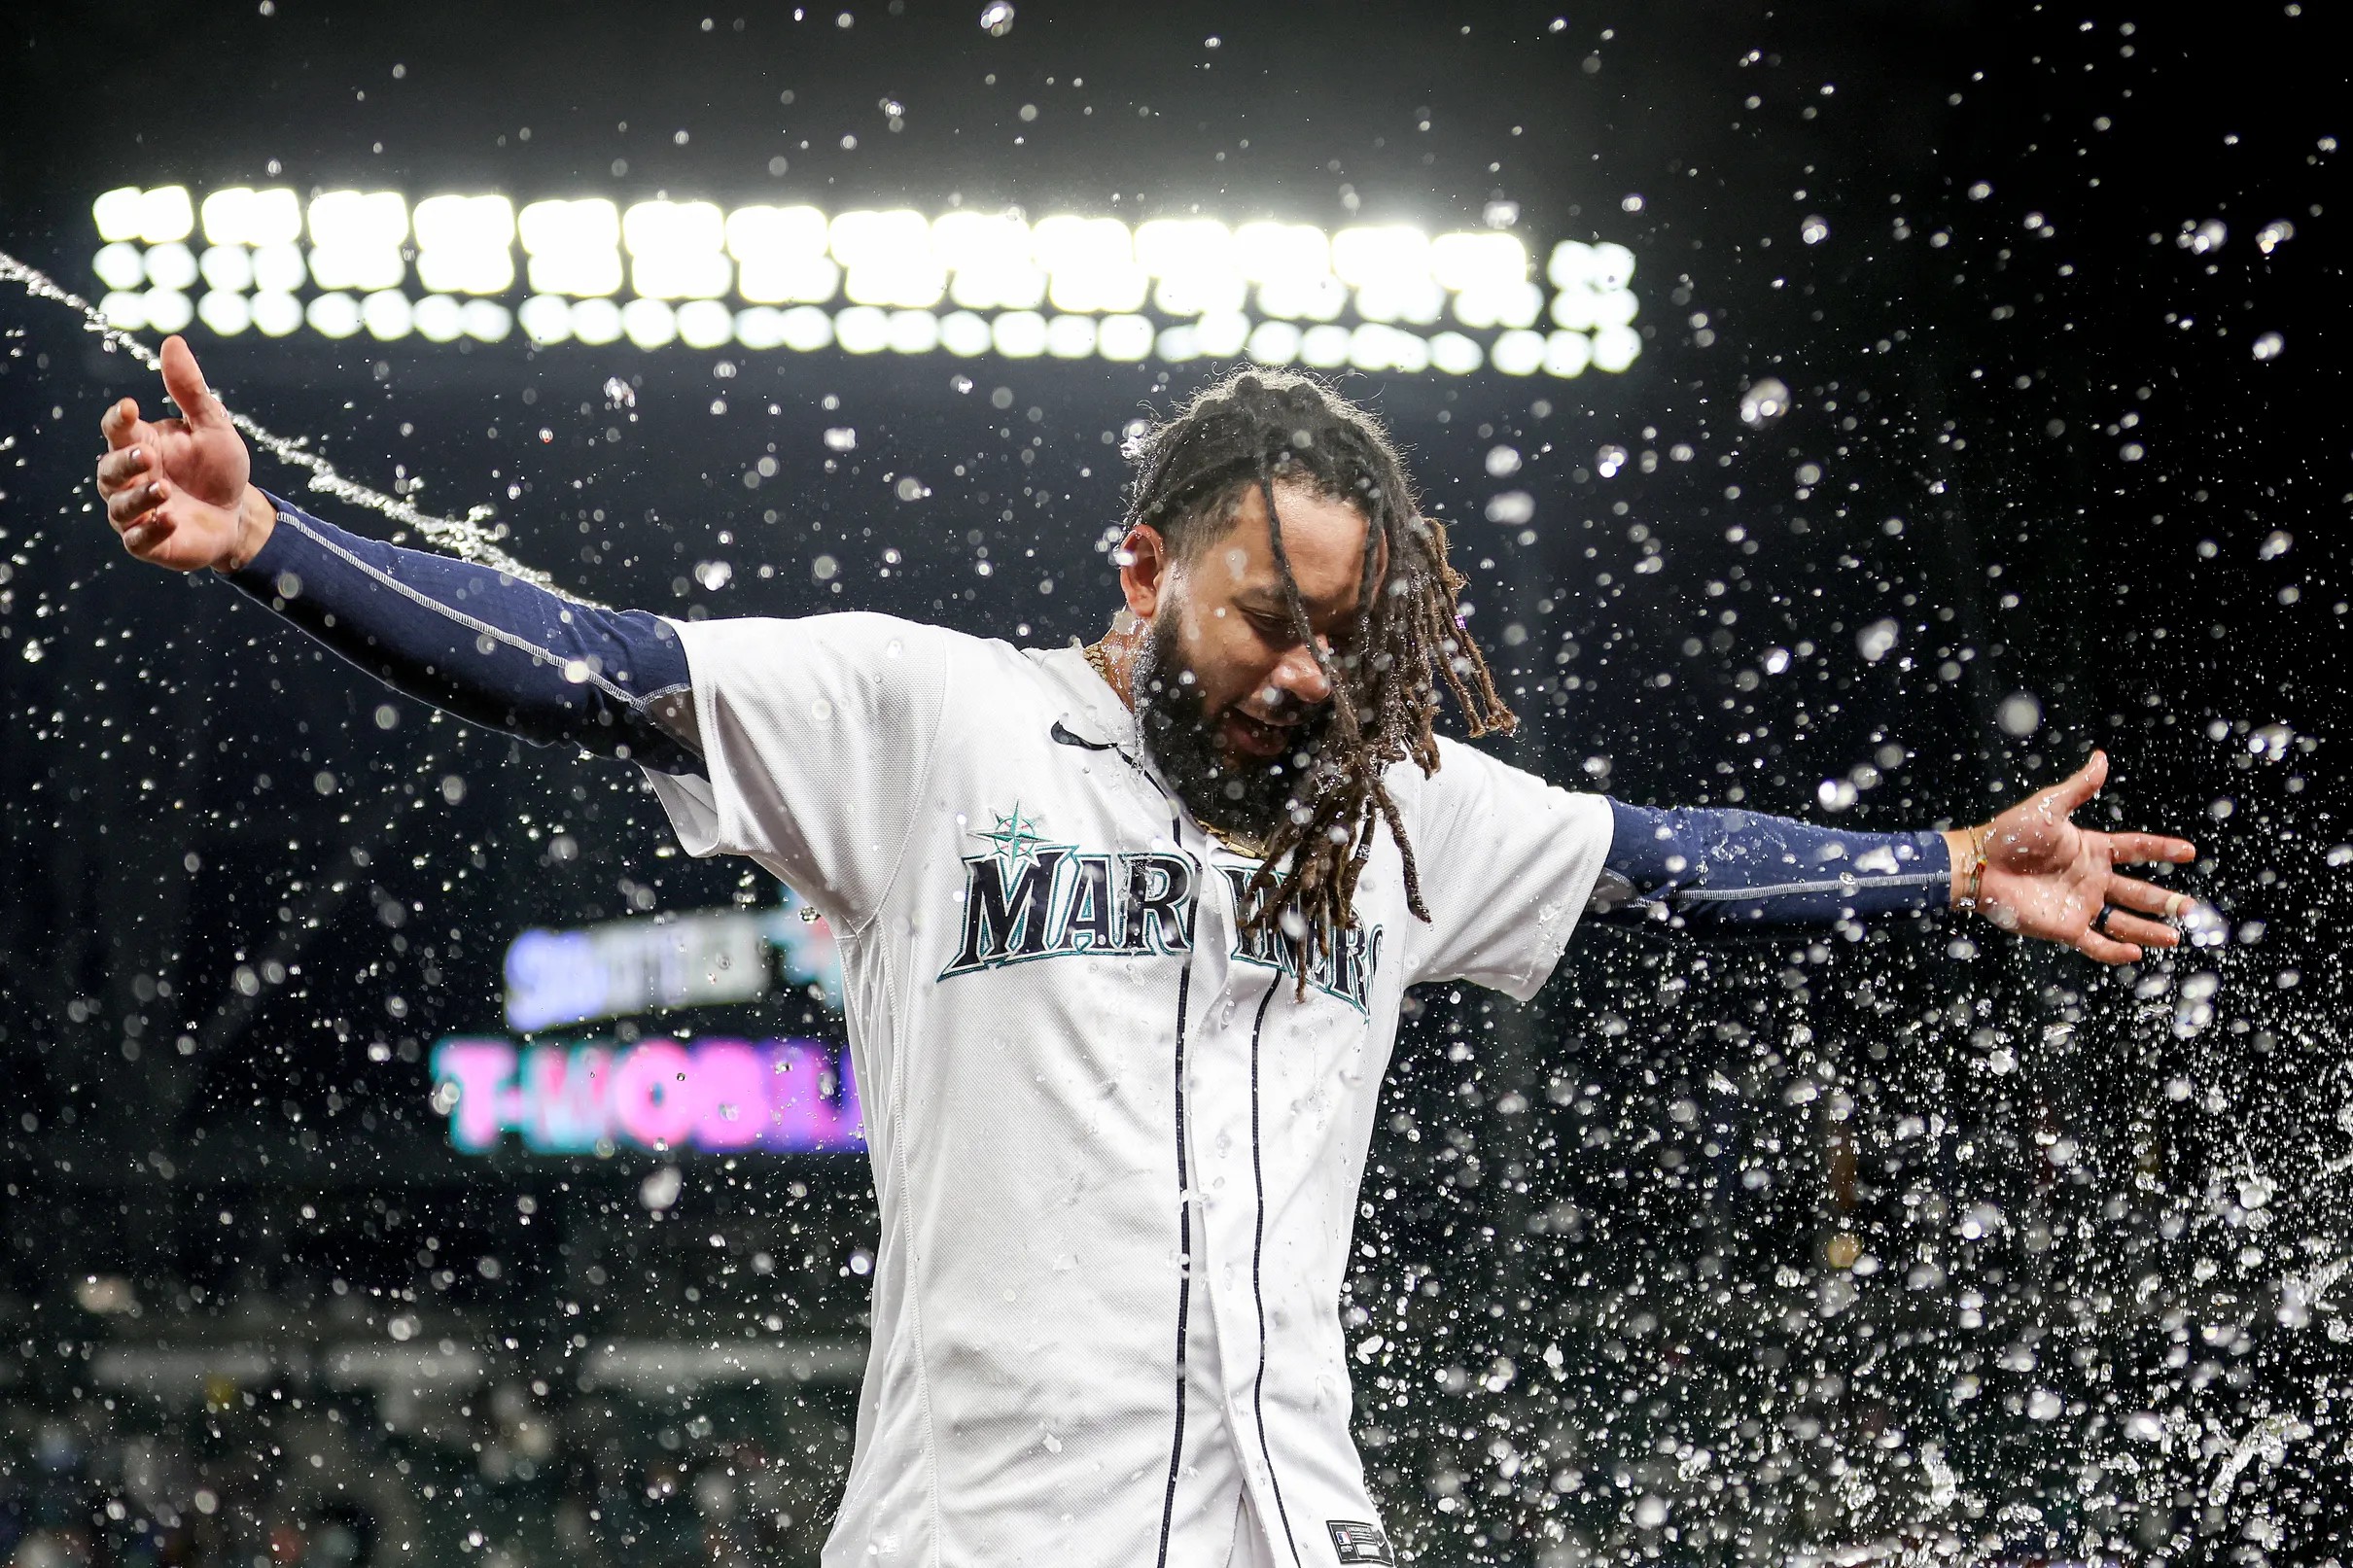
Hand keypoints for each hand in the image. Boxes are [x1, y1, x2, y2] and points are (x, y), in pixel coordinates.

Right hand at [94, 334, 271, 572]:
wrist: (240, 515)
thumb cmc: (219, 467)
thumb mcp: (212, 426)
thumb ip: (190, 390)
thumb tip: (172, 341)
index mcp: (141, 443)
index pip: (116, 428)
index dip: (118, 419)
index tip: (131, 408)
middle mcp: (131, 478)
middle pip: (109, 468)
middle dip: (124, 462)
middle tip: (147, 456)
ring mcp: (137, 511)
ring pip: (119, 506)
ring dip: (138, 497)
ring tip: (163, 489)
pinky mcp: (150, 542)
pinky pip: (137, 539)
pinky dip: (150, 530)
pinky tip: (170, 520)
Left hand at [1948, 750, 2198, 963]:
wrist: (1980, 866)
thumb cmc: (2010, 834)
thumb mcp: (2049, 807)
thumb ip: (2079, 787)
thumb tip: (2102, 757)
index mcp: (2091, 849)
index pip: (2135, 849)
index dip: (2162, 850)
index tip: (2189, 852)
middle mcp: (2090, 878)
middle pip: (2136, 891)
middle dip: (2164, 900)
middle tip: (2190, 908)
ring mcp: (2079, 904)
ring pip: (2122, 921)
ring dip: (2148, 930)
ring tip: (2174, 937)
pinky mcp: (2063, 927)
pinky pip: (2094, 943)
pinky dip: (2114, 951)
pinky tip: (2135, 954)